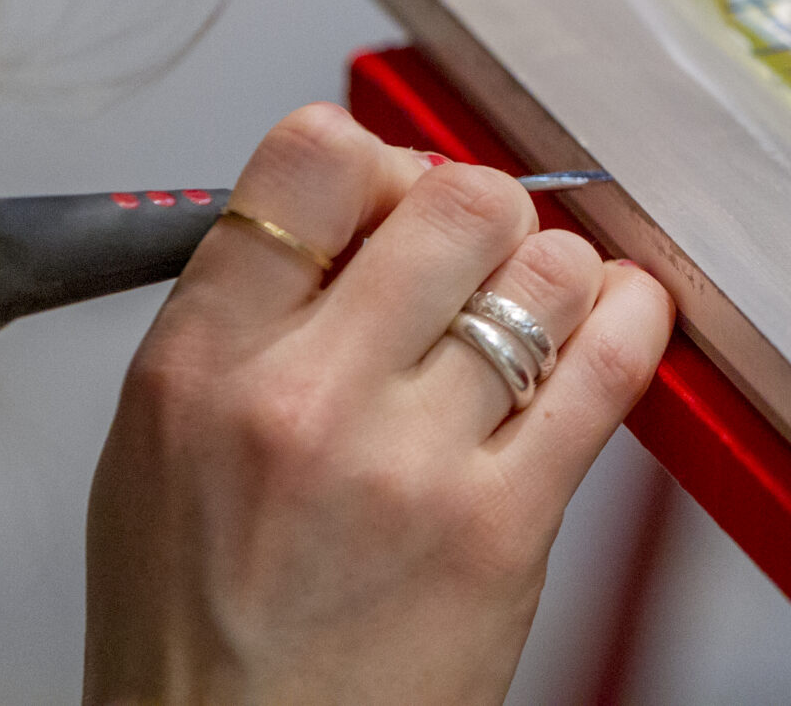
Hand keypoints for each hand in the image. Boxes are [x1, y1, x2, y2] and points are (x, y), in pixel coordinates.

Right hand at [83, 105, 674, 705]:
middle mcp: (303, 399)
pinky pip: (611, 363)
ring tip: (532, 316)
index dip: (378, 161)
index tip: (394, 196)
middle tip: (476, 257)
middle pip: (453, 194)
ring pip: (546, 266)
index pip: (312, 158)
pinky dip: (631, 319)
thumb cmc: (201, 632)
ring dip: (555, 274)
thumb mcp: (158, 450)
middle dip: (482, 210)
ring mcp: (411, 461)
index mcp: (198, 366)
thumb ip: (246, 317)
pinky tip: (616, 321)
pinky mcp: (504, 524)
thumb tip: (356, 208)